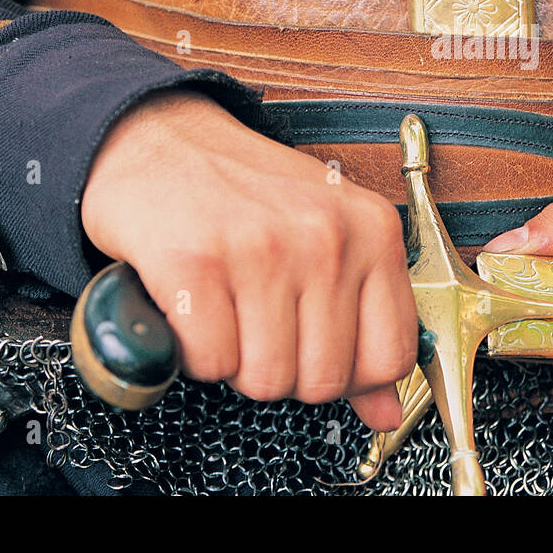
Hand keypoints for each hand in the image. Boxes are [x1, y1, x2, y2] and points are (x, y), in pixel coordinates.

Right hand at [81, 89, 416, 430]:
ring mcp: (263, 247)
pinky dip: (194, 352)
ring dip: (236, 362)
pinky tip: (194, 308)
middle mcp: (327, 236)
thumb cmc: (247, 194)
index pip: (391, 356)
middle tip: (259, 324)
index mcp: (373, 230)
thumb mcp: (328, 240)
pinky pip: (209, 363)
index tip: (318, 351)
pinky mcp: (196, 262)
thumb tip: (387, 411)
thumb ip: (364, 326)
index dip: (350, 375)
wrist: (161, 141)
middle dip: (284, 370)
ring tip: (227, 310)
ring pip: (266, 379)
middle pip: (323, 380)